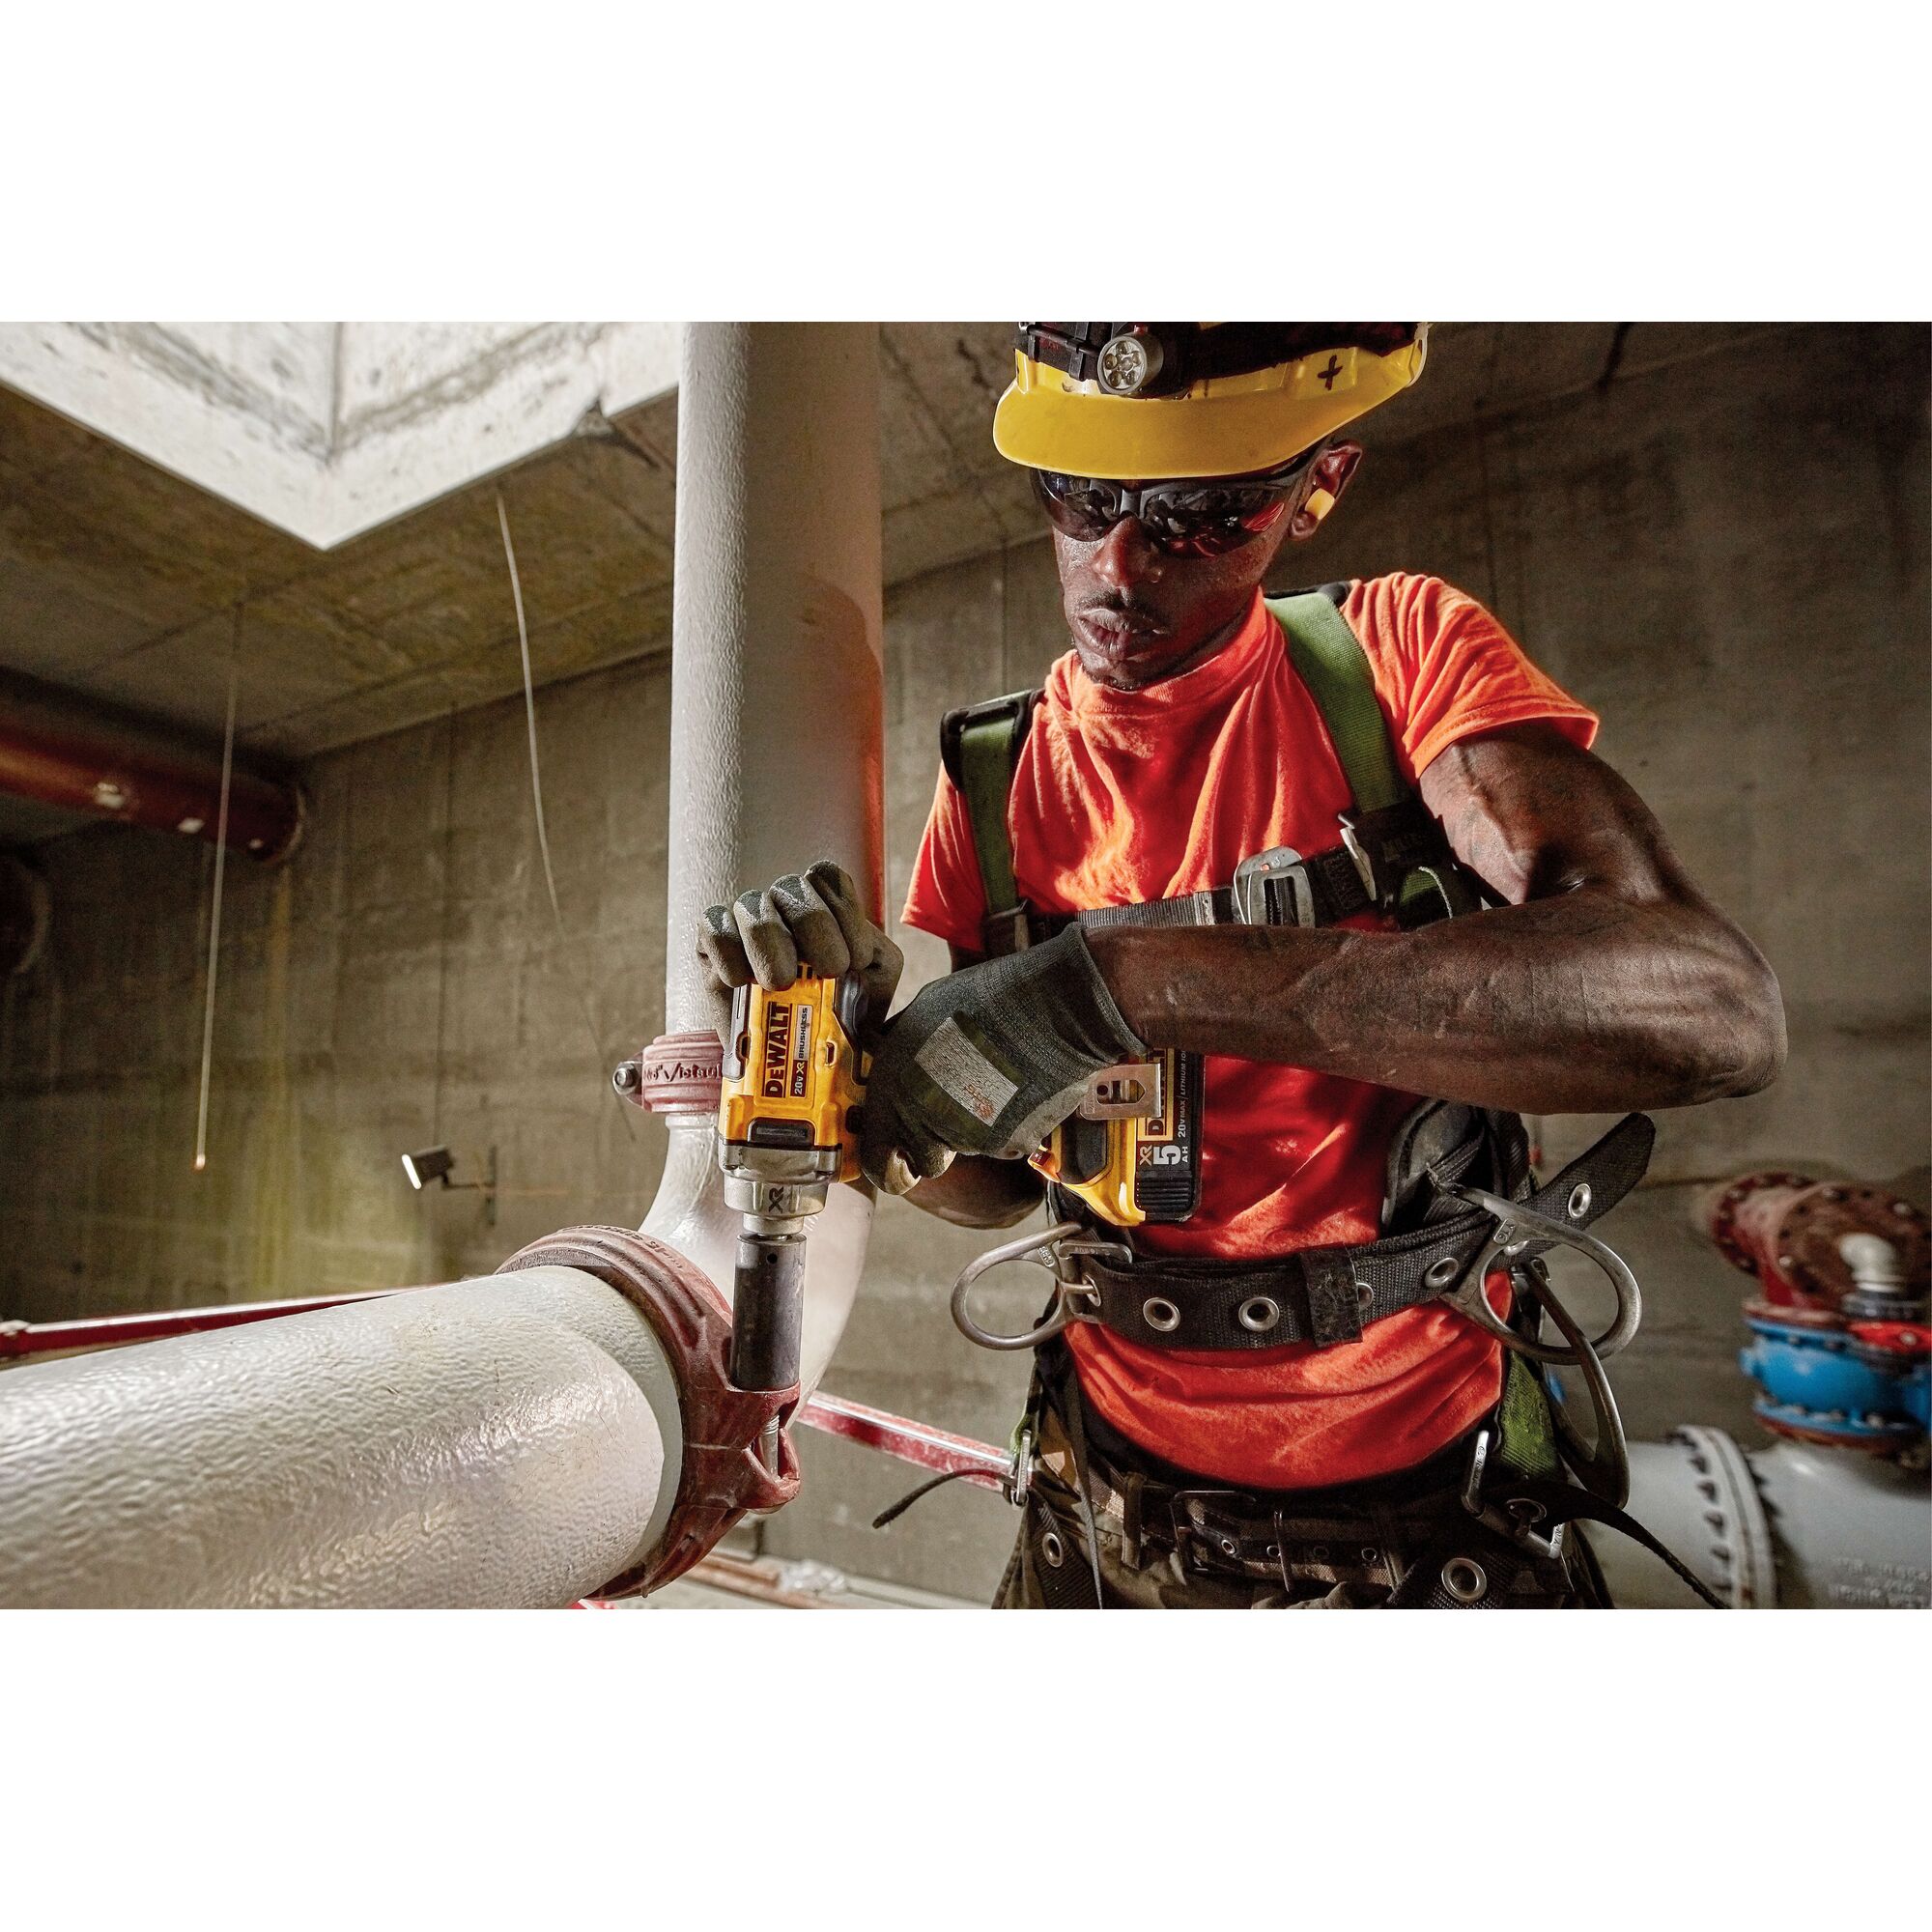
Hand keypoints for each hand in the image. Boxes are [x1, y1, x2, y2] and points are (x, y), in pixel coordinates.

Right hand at [696, 859, 902, 1020]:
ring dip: (773, 949)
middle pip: (794, 888)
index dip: (845, 912)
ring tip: (782, 984)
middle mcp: (782, 900)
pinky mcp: (710, 939)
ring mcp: (744, 917)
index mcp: (821, 900)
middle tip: (829, 972)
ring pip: (755, 908)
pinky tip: (743, 983)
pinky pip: (715, 929)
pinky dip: (731, 957)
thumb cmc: (837, 1009)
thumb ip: (878, 957)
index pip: (827, 876)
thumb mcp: (874, 982)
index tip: (856, 960)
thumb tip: (866, 952)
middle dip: (817, 931)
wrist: (795, 1051)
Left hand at [859, 925, 1146, 1193]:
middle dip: (938, 1142)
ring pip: (967, 1146)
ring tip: (995, 1076)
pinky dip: (1009, 1121)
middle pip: (927, 1159)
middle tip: (958, 1102)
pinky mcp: (1010, 1143)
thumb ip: (898, 1050)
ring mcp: (970, 1138)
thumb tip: (888, 1058)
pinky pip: (1003, 1141)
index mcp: (893, 1092)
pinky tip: (1018, 1083)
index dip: (888, 1166)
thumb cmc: (983, 1001)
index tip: (899, 1158)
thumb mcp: (920, 1014)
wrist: (1047, 1011)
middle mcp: (925, 1123)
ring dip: (975, 1123)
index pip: (876, 1165)